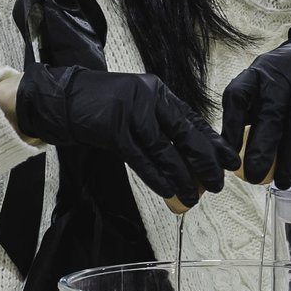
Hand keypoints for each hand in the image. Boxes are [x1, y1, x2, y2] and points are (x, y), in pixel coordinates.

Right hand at [13, 64, 236, 208]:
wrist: (62, 99)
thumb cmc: (101, 106)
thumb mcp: (135, 107)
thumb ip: (159, 123)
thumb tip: (188, 154)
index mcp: (158, 92)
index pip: (193, 119)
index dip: (213, 143)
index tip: (229, 161)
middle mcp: (148, 98)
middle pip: (186, 134)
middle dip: (205, 162)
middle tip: (216, 184)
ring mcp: (131, 112)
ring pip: (165, 150)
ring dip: (182, 177)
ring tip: (193, 197)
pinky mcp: (113, 129)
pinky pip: (141, 159)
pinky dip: (157, 178)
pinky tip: (169, 191)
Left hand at [220, 18, 290, 189]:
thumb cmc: (288, 76)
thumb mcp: (264, 83)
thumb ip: (250, 110)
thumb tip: (229, 149)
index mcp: (256, 73)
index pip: (238, 97)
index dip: (232, 127)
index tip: (227, 154)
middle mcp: (279, 77)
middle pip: (268, 113)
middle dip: (259, 147)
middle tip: (250, 174)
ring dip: (283, 157)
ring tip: (273, 180)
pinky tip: (289, 174)